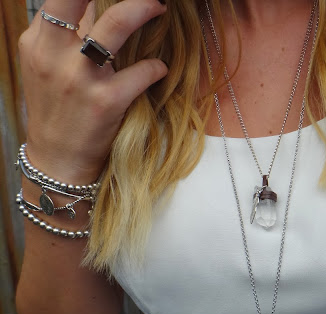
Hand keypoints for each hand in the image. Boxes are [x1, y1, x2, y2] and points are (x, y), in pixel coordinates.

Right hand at [18, 0, 167, 180]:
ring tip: (159, 8)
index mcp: (38, 43)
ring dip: (143, 10)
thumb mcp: (49, 67)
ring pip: (116, 25)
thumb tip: (95, 8)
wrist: (59, 159)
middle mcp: (53, 55)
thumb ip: (68, 37)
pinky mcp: (106, 102)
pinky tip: (159, 69)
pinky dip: (156, 67)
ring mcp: (80, 78)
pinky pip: (141, 71)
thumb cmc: (59, 109)